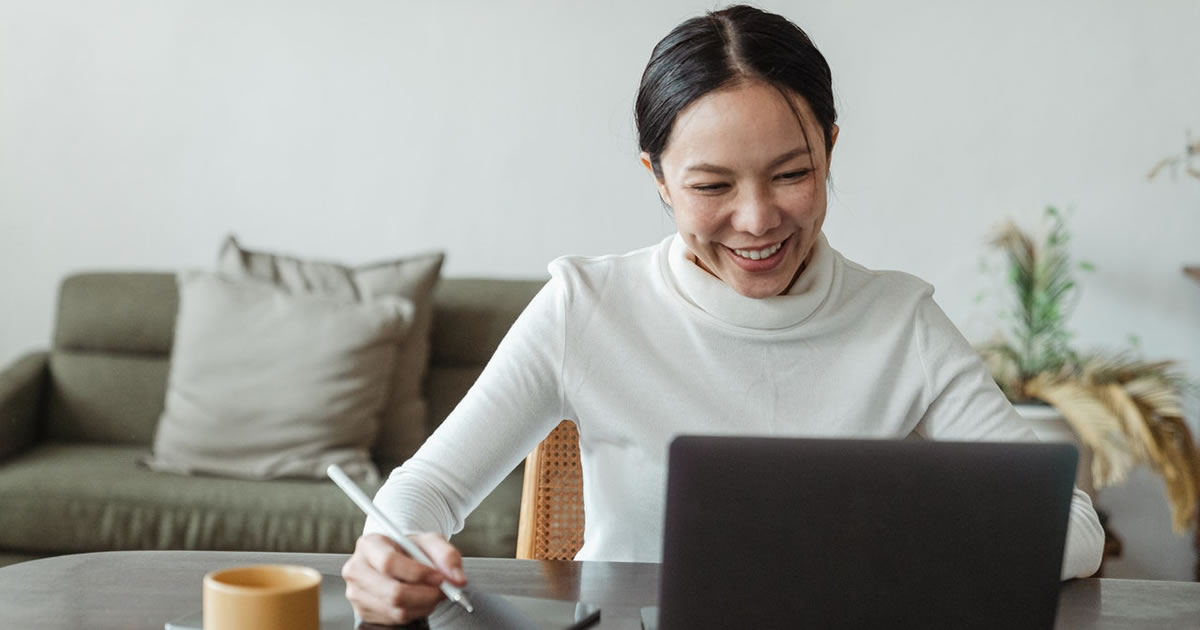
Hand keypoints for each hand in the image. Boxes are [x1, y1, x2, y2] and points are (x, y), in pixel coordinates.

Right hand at [342, 532, 467, 624]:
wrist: (397, 559)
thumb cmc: (410, 549)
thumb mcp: (430, 542)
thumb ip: (447, 555)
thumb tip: (457, 578)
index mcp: (369, 545)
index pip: (389, 562)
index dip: (417, 573)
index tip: (439, 576)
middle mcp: (357, 569)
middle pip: (392, 592)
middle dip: (425, 595)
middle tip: (443, 590)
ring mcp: (357, 593)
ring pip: (396, 609)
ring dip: (424, 605)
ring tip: (433, 593)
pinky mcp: (363, 611)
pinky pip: (395, 619)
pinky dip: (416, 612)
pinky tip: (420, 600)